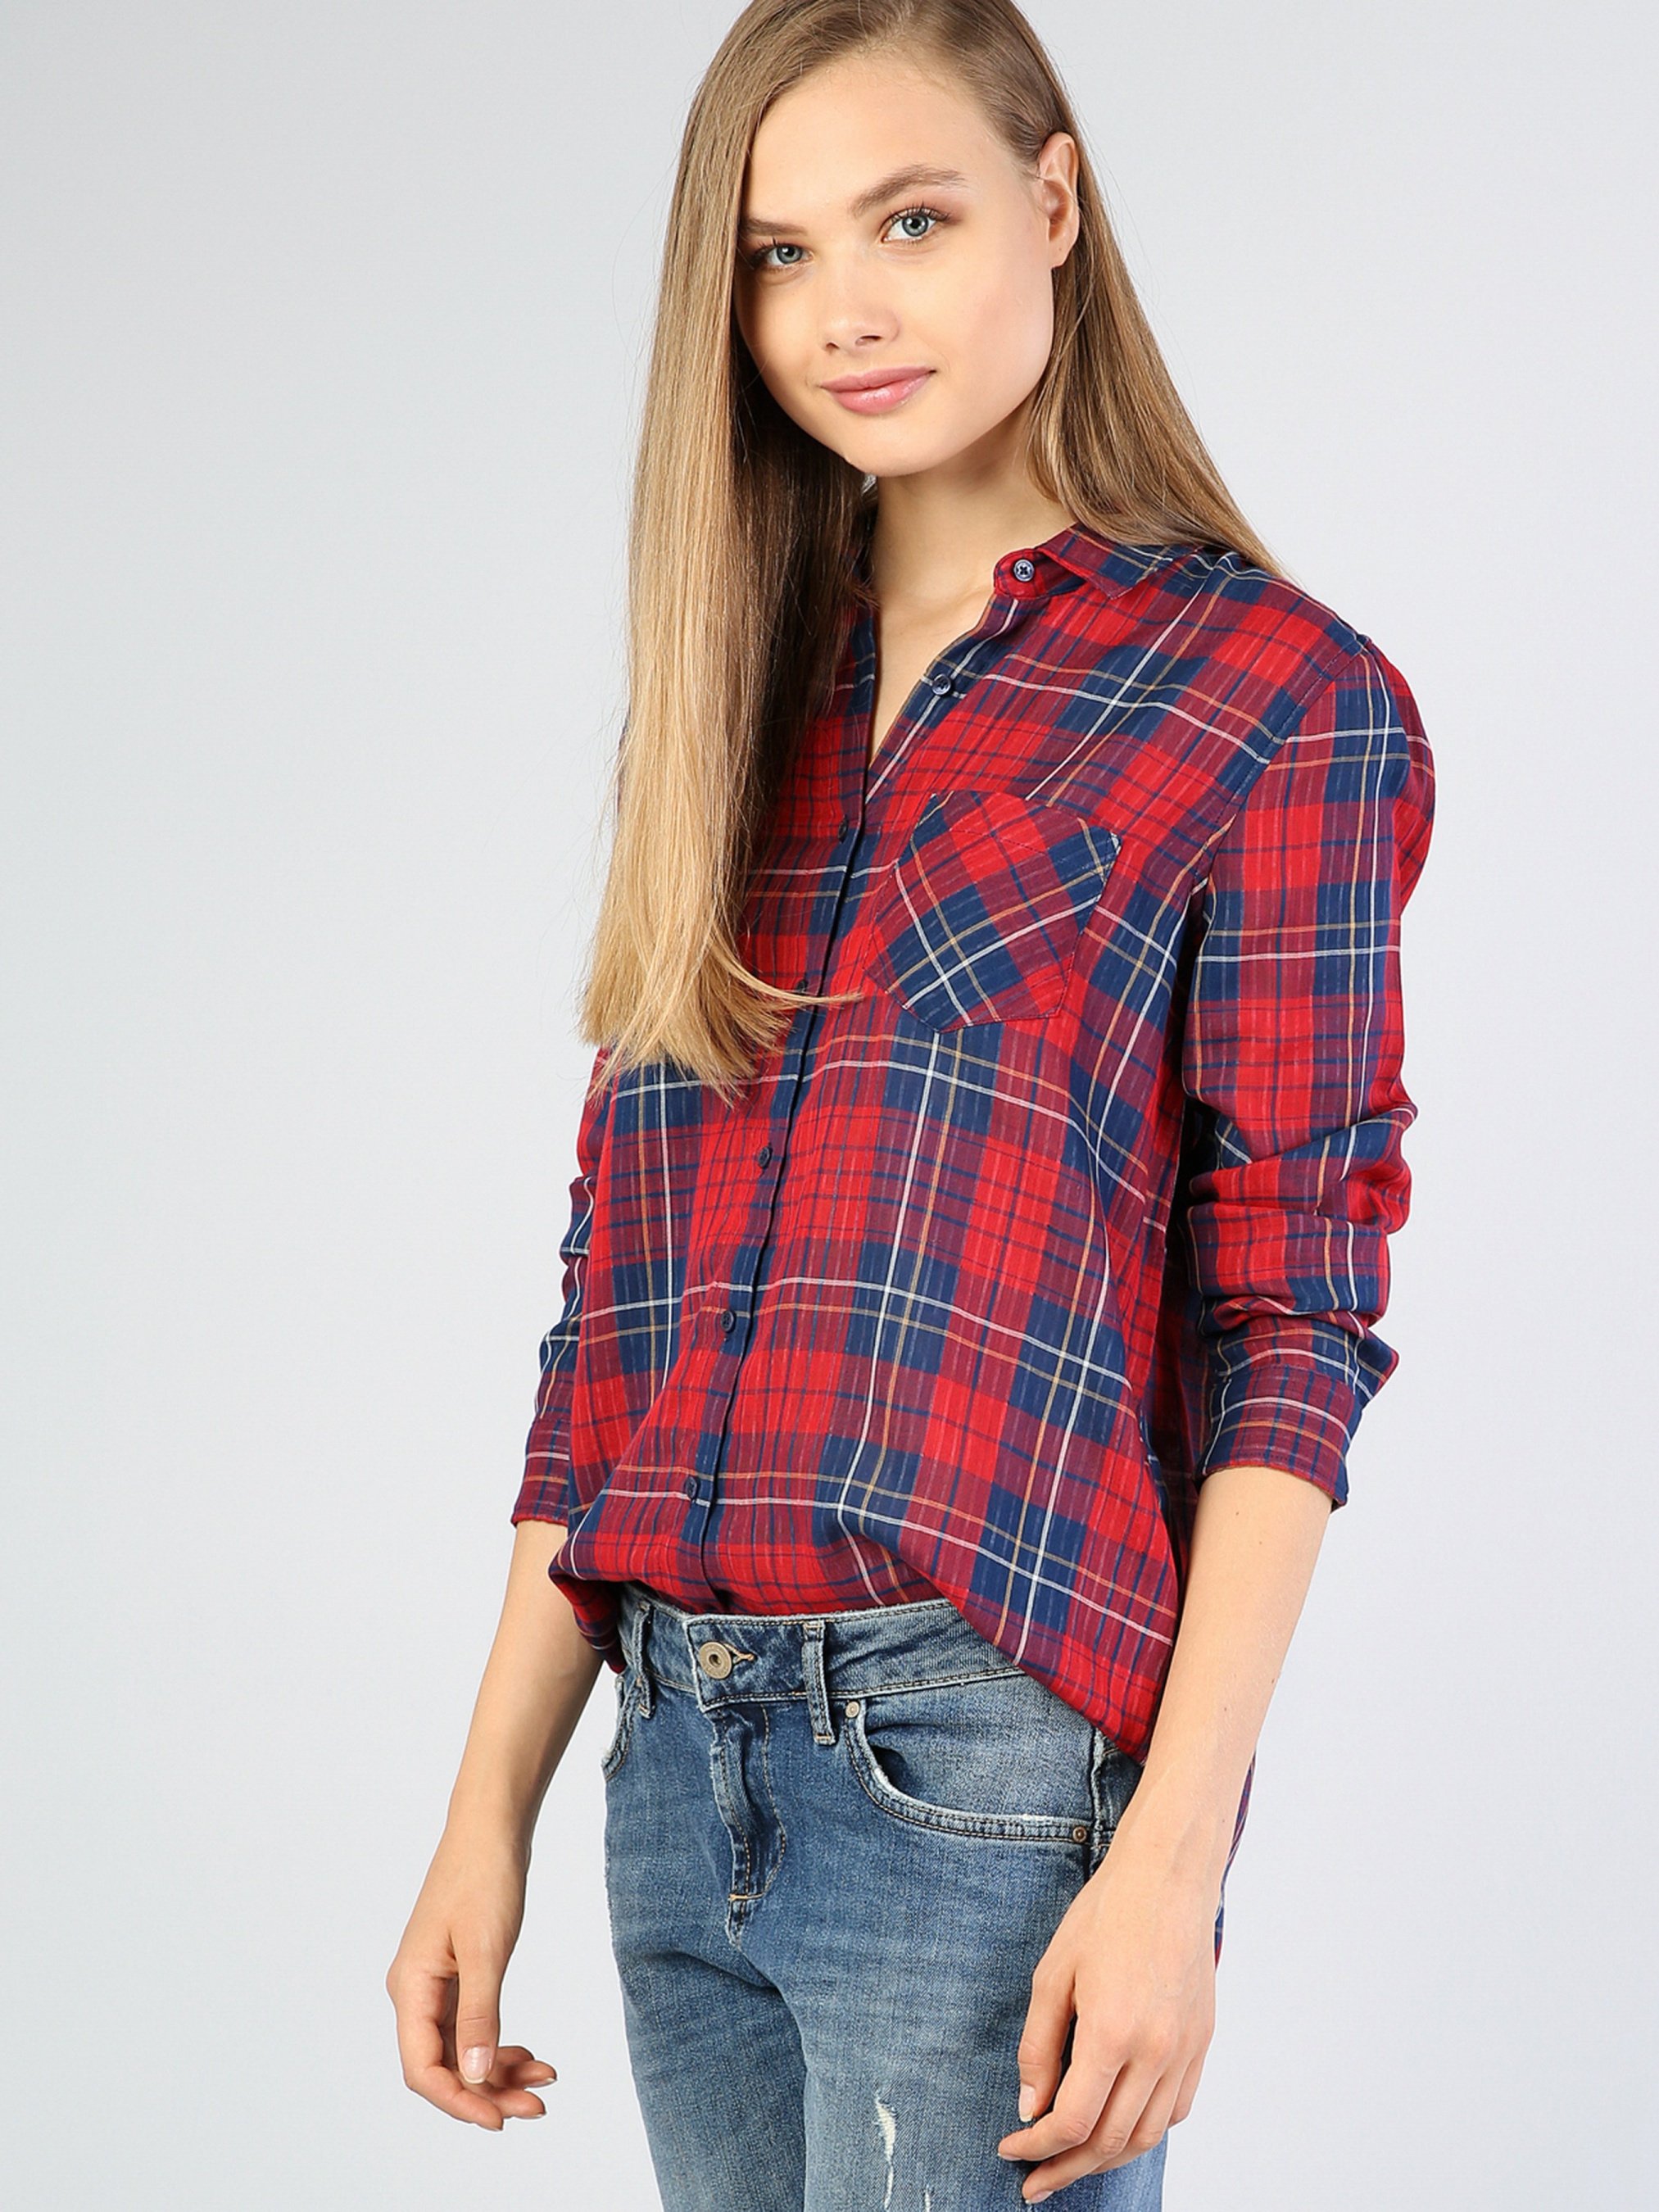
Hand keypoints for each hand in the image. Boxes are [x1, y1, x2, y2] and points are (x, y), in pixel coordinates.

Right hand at [386, 1822, 557, 2130]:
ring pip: (462, 2049)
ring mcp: (436, 1984)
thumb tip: (475, 2075)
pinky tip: (531, 2053)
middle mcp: (416, 1991)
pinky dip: (501, 2044)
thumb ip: (479, 2015)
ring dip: (500, 2071)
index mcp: (410, 1986)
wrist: (492, 1826)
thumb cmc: (484, 1875)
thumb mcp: (486, 1949)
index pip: (422, 2068)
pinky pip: (473, 2026)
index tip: (500, 2119)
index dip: (459, 2101)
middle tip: (538, 2107)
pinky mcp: (458, 1974)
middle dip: (489, 2092)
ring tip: (545, 2081)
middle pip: (444, 2065)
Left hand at [994, 1832, 1217, 2200]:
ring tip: (1072, 2165)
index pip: (1073, 2121)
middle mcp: (1155, 2052)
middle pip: (1110, 2142)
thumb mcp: (1053, 1974)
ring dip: (1106, 2160)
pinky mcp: (1202, 2043)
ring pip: (1147, 2136)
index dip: (1036, 2147)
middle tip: (1034, 2184)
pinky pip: (1176, 2110)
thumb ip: (1039, 2047)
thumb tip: (1030, 2108)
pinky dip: (1145, 2132)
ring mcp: (1185, 2051)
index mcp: (1112, 2033)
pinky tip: (1119, 2130)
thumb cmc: (1107, 1915)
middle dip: (1066, 2169)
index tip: (1011, 2150)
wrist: (1168, 1878)